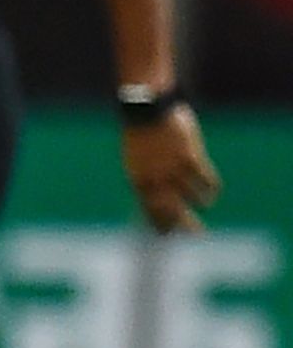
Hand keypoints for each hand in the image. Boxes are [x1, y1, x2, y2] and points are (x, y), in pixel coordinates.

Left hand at [123, 107, 220, 232]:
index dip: (161, 225)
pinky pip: (207, 181)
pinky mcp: (191, 159)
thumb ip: (145, 180)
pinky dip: (211, 189)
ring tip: (204, 204)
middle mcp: (156, 180)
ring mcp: (174, 170)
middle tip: (198, 236)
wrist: (147, 110)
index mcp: (139, 182)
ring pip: (195, 198)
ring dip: (202, 203)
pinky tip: (212, 191)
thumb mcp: (136, 161)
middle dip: (186, 226)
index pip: (151, 212)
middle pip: (174, 211)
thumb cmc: (140, 136)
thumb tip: (154, 198)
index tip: (169, 236)